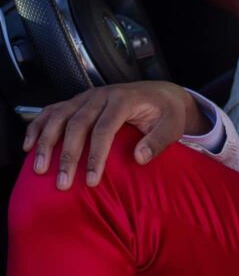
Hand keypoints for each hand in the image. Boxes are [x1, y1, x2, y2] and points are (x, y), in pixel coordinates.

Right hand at [22, 81, 211, 189]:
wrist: (161, 93)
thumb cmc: (166, 113)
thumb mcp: (172, 126)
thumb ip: (157, 141)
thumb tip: (139, 158)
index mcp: (123, 100)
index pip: (104, 129)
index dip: (96, 156)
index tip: (91, 181)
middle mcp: (101, 95)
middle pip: (77, 124)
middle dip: (67, 155)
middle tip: (62, 183)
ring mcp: (86, 97)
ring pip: (59, 116)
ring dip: (46, 142)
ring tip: (39, 168)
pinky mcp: (78, 102)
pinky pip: (52, 111)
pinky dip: (38, 126)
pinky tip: (29, 145)